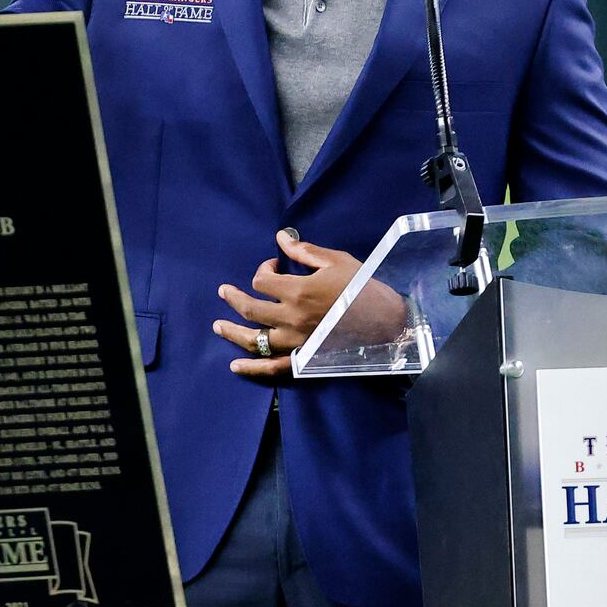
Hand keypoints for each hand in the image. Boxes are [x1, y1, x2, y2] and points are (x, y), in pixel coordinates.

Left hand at [214, 229, 365, 377]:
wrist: (388, 322)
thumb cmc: (364, 287)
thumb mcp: (337, 261)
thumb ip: (305, 251)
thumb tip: (280, 238)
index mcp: (298, 290)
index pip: (262, 280)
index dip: (263, 269)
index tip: (273, 266)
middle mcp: (291, 318)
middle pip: (250, 308)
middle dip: (234, 298)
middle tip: (224, 292)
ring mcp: (295, 342)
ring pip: (254, 339)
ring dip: (232, 332)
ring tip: (218, 325)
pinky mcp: (303, 360)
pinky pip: (272, 368)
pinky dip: (252, 369)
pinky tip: (235, 366)